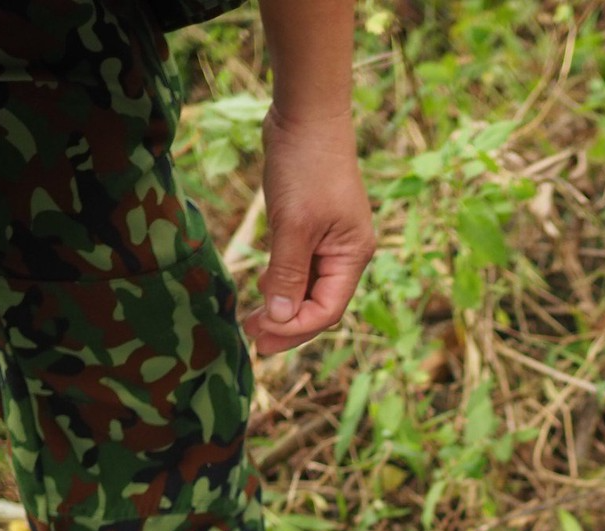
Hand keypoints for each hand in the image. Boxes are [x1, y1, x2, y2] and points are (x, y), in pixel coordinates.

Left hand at [242, 106, 374, 355]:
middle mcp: (346, 253)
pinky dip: (282, 281)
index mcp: (352, 256)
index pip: (327, 309)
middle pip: (321, 304)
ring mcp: (331, 240)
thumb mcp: (294, 225)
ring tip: (252, 320)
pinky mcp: (313, 226)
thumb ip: (288, 274)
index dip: (295, 328)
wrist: (306, 115)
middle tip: (254, 341)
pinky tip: (263, 288)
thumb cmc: (306, 167)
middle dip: (289, 325)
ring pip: (309, 287)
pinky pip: (300, 266)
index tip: (260, 334)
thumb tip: (281, 319)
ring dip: (283, 306)